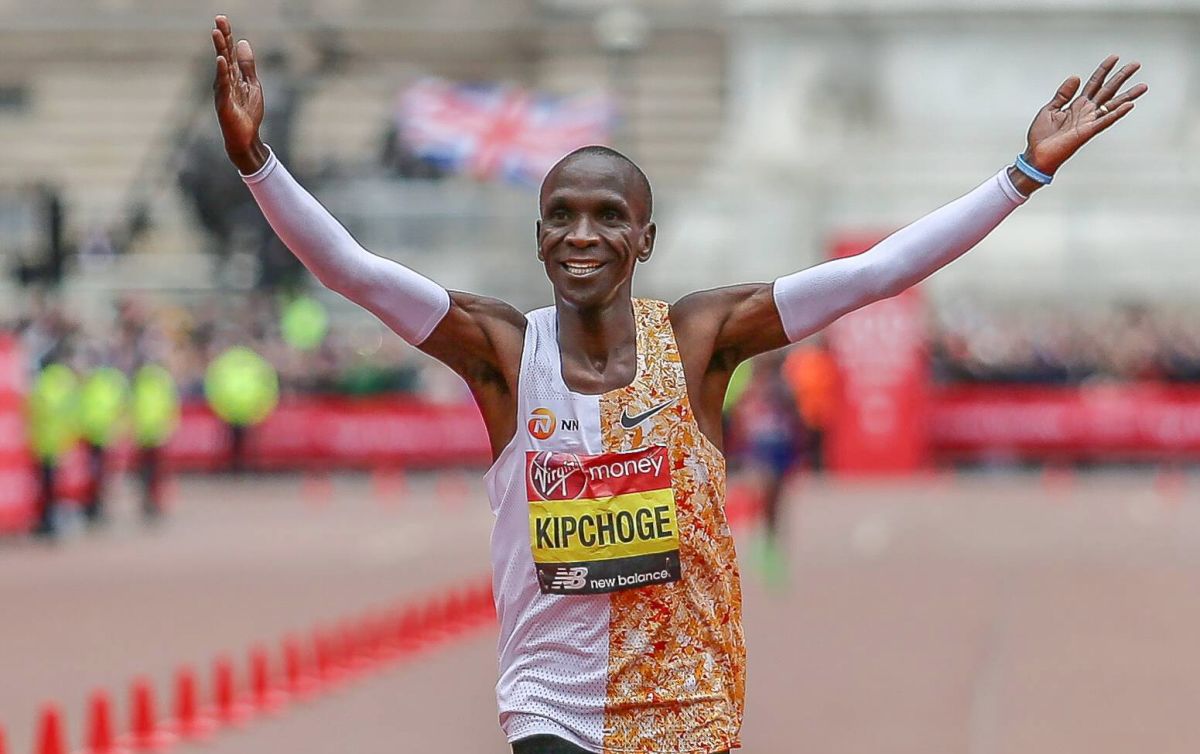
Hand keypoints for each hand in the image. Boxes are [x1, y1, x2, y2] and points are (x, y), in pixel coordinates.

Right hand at [212, 15, 267, 172]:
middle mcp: (224, 81)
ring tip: (217, 33)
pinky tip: (221, 60)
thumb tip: (243, 42)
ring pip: (222, 67)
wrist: (246, 137)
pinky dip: (222, 73)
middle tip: (219, 20)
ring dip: (220, 50)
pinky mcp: (225, 104)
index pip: (229, 52)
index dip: (227, 36)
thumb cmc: (247, 112)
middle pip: (224, 55)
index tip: (222, 19)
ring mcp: (223, 91)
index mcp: (232, 75)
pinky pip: (224, 86)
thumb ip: (247, 65)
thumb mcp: (252, 85)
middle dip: (222, 38)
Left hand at [1022, 55, 1147, 177]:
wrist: (1036, 155)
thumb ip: (1063, 94)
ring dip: (1128, 95)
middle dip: (1121, 77)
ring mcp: (1088, 121)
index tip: (1114, 57)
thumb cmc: (1041, 136)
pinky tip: (1129, 105)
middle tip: (1136, 64)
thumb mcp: (1049, 109)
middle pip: (1107, 90)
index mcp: (1076, 105)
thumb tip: (1075, 77)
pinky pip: (1105, 121)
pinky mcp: (1087, 132)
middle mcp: (1086, 112)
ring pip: (1112, 105)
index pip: (1094, 83)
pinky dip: (1117, 113)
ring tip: (1143, 86)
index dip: (1103, 70)